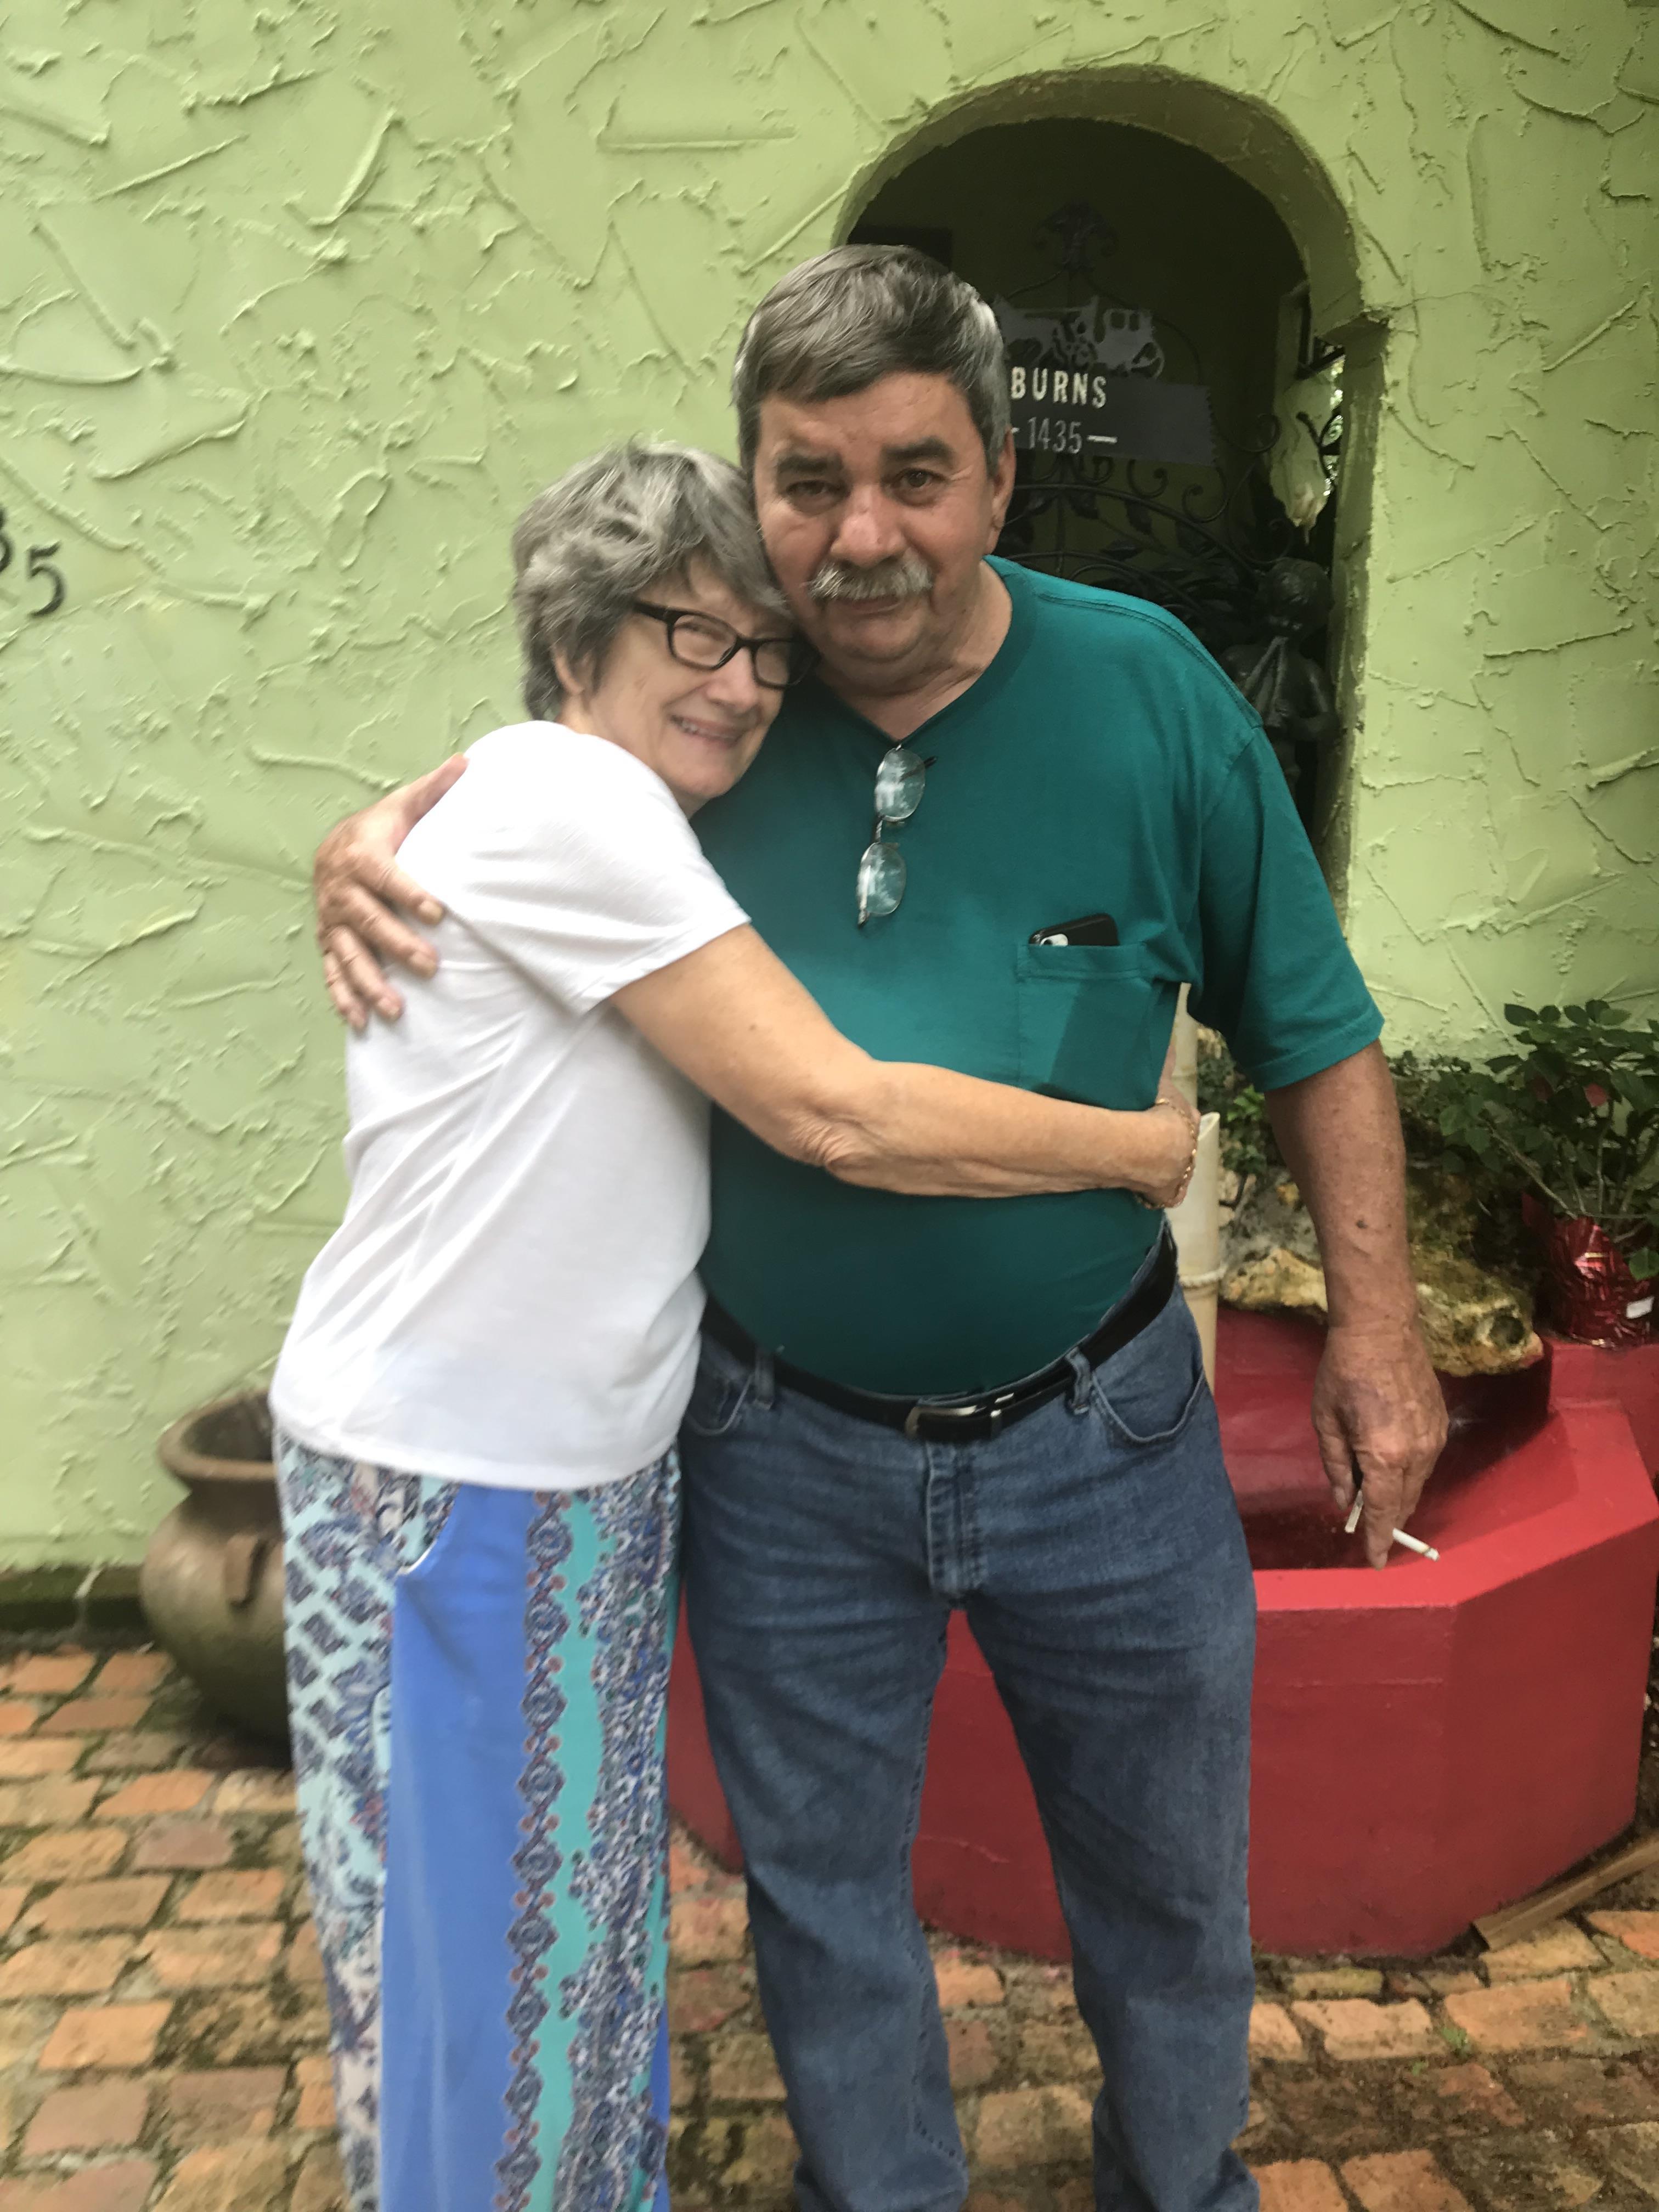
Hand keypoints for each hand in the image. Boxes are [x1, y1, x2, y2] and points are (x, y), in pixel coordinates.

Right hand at [315, 756, 466, 1026]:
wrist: (334, 846)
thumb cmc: (379, 828)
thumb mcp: (402, 807)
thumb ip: (434, 791)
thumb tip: (467, 762)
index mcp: (361, 856)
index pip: (387, 877)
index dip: (410, 894)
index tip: (438, 913)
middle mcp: (341, 891)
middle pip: (369, 921)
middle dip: (398, 945)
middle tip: (430, 967)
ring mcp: (332, 920)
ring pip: (348, 954)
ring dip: (369, 982)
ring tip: (394, 1008)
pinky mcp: (328, 940)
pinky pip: (332, 971)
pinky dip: (343, 997)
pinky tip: (361, 1022)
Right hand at [1141, 1036, 1199, 1208]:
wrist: (1146, 1147)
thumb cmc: (1153, 1112)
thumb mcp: (1158, 1082)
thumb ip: (1163, 1063)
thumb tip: (1170, 1042)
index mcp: (1188, 1121)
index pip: (1186, 1117)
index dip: (1174, 1118)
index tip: (1161, 1118)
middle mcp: (1190, 1149)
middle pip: (1183, 1146)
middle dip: (1171, 1145)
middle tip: (1150, 1143)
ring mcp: (1180, 1173)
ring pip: (1176, 1171)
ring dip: (1165, 1169)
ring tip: (1144, 1165)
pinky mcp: (1168, 1194)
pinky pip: (1167, 1196)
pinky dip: (1158, 1194)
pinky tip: (1146, 1192)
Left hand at [1312, 1320, 1447, 1569]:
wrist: (1382, 1331)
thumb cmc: (1343, 1373)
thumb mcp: (1326, 1421)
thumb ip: (1336, 1467)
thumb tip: (1343, 1502)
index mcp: (1384, 1456)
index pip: (1382, 1512)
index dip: (1377, 1539)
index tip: (1375, 1562)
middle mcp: (1416, 1454)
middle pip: (1404, 1502)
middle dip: (1388, 1522)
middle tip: (1372, 1537)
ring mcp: (1434, 1439)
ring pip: (1417, 1485)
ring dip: (1399, 1498)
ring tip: (1378, 1505)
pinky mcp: (1441, 1425)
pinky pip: (1426, 1464)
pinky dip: (1410, 1475)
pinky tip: (1393, 1472)